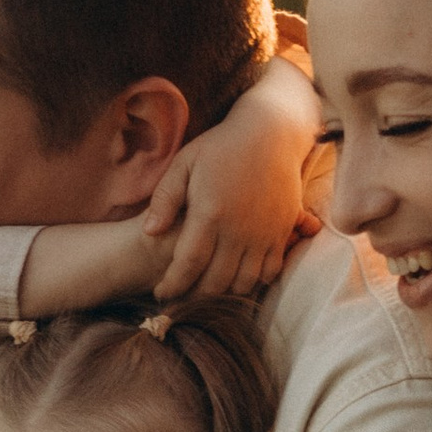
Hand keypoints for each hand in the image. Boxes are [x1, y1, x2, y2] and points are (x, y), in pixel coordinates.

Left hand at [135, 53, 324, 302]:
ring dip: (223, 293)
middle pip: (215, 282)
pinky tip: (236, 278)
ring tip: (206, 290)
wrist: (271, 134)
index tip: (161, 293)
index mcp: (210, 213)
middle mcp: (239, 229)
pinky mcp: (282, 233)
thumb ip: (164, 198)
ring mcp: (264, 234)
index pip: (188, 264)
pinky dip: (252, 282)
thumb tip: (149, 233)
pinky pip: (269, 272)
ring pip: (243, 283)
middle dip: (194, 297)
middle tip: (181, 298)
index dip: (173, 285)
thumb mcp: (184, 163)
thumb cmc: (221, 146)